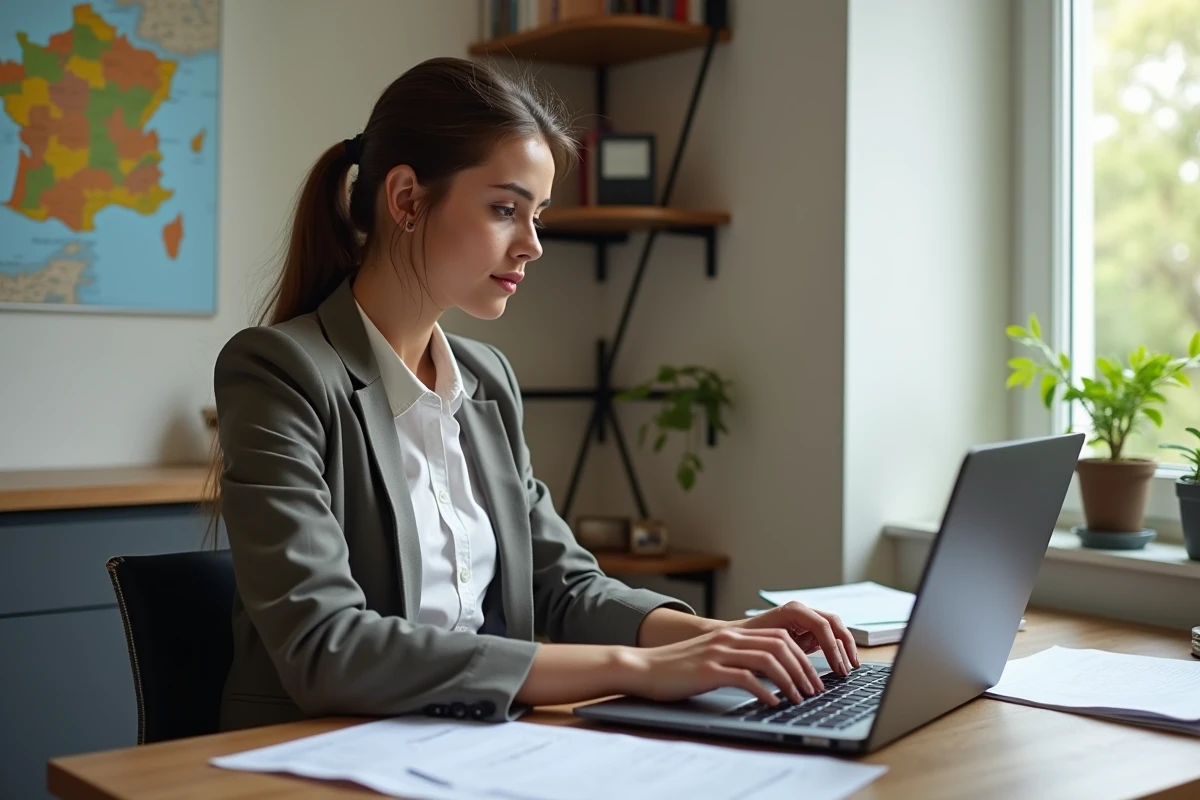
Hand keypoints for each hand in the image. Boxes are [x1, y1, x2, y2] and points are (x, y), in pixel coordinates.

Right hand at [617, 626, 827, 706]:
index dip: (802, 657)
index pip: (780, 637)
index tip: (812, 678)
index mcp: (733, 634)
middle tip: (814, 690)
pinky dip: (765, 691)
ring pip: (768, 659)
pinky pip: (746, 678)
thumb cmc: (678, 668)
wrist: (644, 667)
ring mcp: (719, 653)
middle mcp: (729, 639)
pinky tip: (773, 704)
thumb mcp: (713, 657)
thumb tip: (770, 676)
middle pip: (780, 645)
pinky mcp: (709, 670)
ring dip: (790, 681)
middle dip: (803, 669)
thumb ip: (739, 659)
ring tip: (799, 699)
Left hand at [725, 601, 860, 675]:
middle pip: (834, 624)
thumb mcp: (767, 648)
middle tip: (848, 670)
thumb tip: (804, 670)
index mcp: (793, 610)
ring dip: (844, 648)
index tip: (838, 668)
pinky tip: (839, 666)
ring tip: (849, 669)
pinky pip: (827, 638)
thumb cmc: (746, 643)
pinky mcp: (807, 631)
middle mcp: (802, 611)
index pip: (822, 626)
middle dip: (844, 647)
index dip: (833, 648)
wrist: (733, 639)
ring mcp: (806, 620)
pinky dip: (836, 651)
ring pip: (834, 630)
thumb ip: (788, 653)